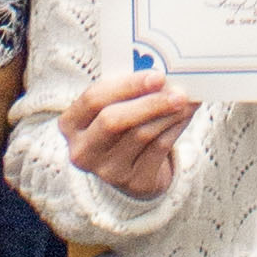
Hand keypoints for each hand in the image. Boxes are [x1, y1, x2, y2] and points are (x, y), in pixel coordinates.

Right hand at [59, 70, 196, 199]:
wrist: (130, 166)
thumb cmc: (120, 122)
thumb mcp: (112, 105)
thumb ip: (127, 89)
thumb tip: (163, 74)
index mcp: (71, 124)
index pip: (93, 99)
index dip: (126, 86)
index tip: (157, 75)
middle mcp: (83, 150)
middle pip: (113, 121)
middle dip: (149, 103)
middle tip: (177, 92)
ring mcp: (107, 171)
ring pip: (141, 135)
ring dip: (168, 114)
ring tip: (185, 99)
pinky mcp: (133, 182)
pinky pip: (158, 150)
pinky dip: (175, 129)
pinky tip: (185, 115)